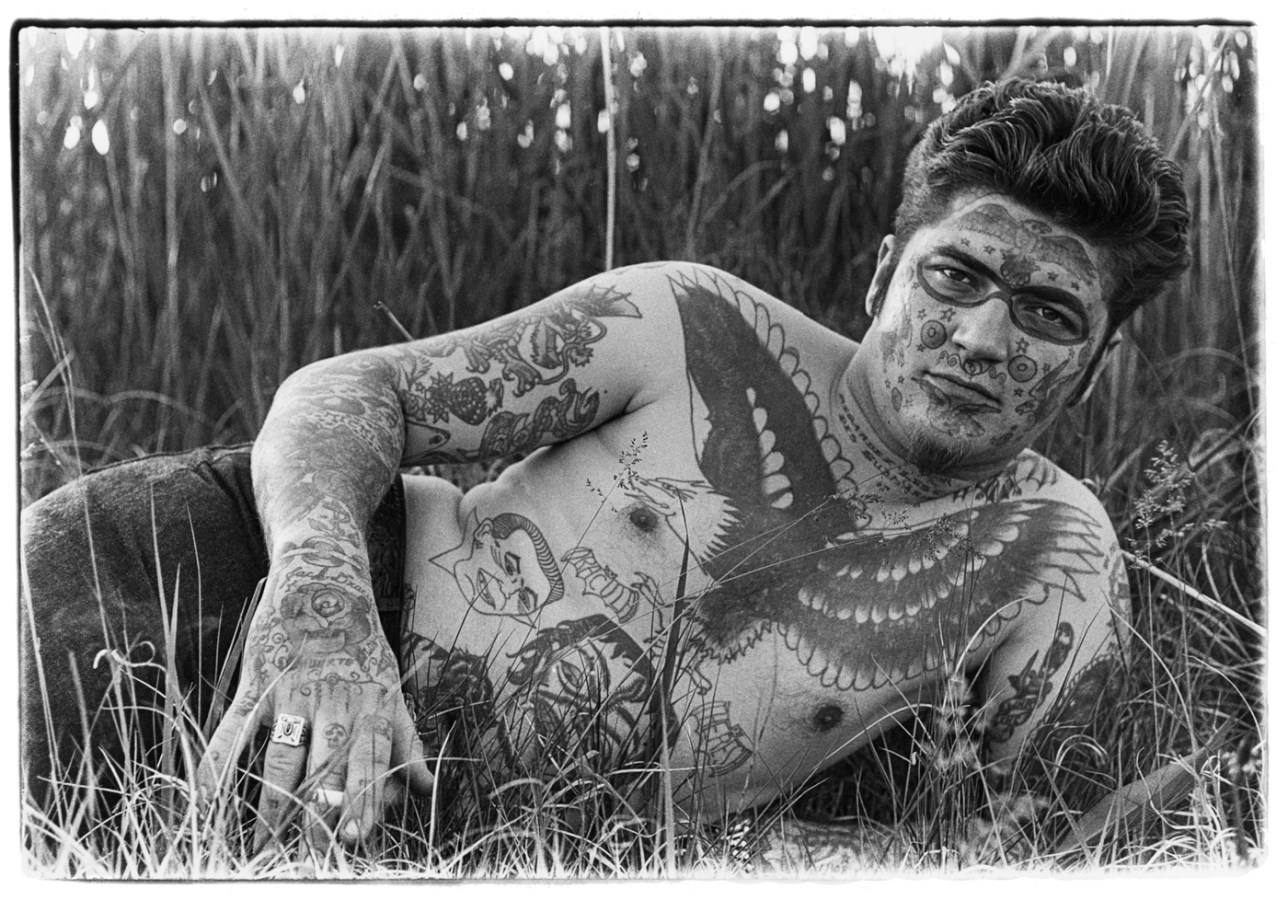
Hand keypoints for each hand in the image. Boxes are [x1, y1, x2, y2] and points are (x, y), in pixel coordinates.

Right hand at [197, 539, 433, 850]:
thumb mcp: (390, 687)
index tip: (356, 839)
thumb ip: (405, 740)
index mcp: (371, 705)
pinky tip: (208, 803)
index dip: (362, 802)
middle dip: (316, 815)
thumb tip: (426, 787)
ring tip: (262, 845)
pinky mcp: (257, 682)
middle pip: (325, 768)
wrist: (322, 578)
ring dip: (271, 804)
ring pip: (281, 758)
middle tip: (306, 854)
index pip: (369, 762)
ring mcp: (292, 692)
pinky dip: (218, 768)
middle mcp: (333, 702)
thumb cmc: (360, 643)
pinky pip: (235, 732)